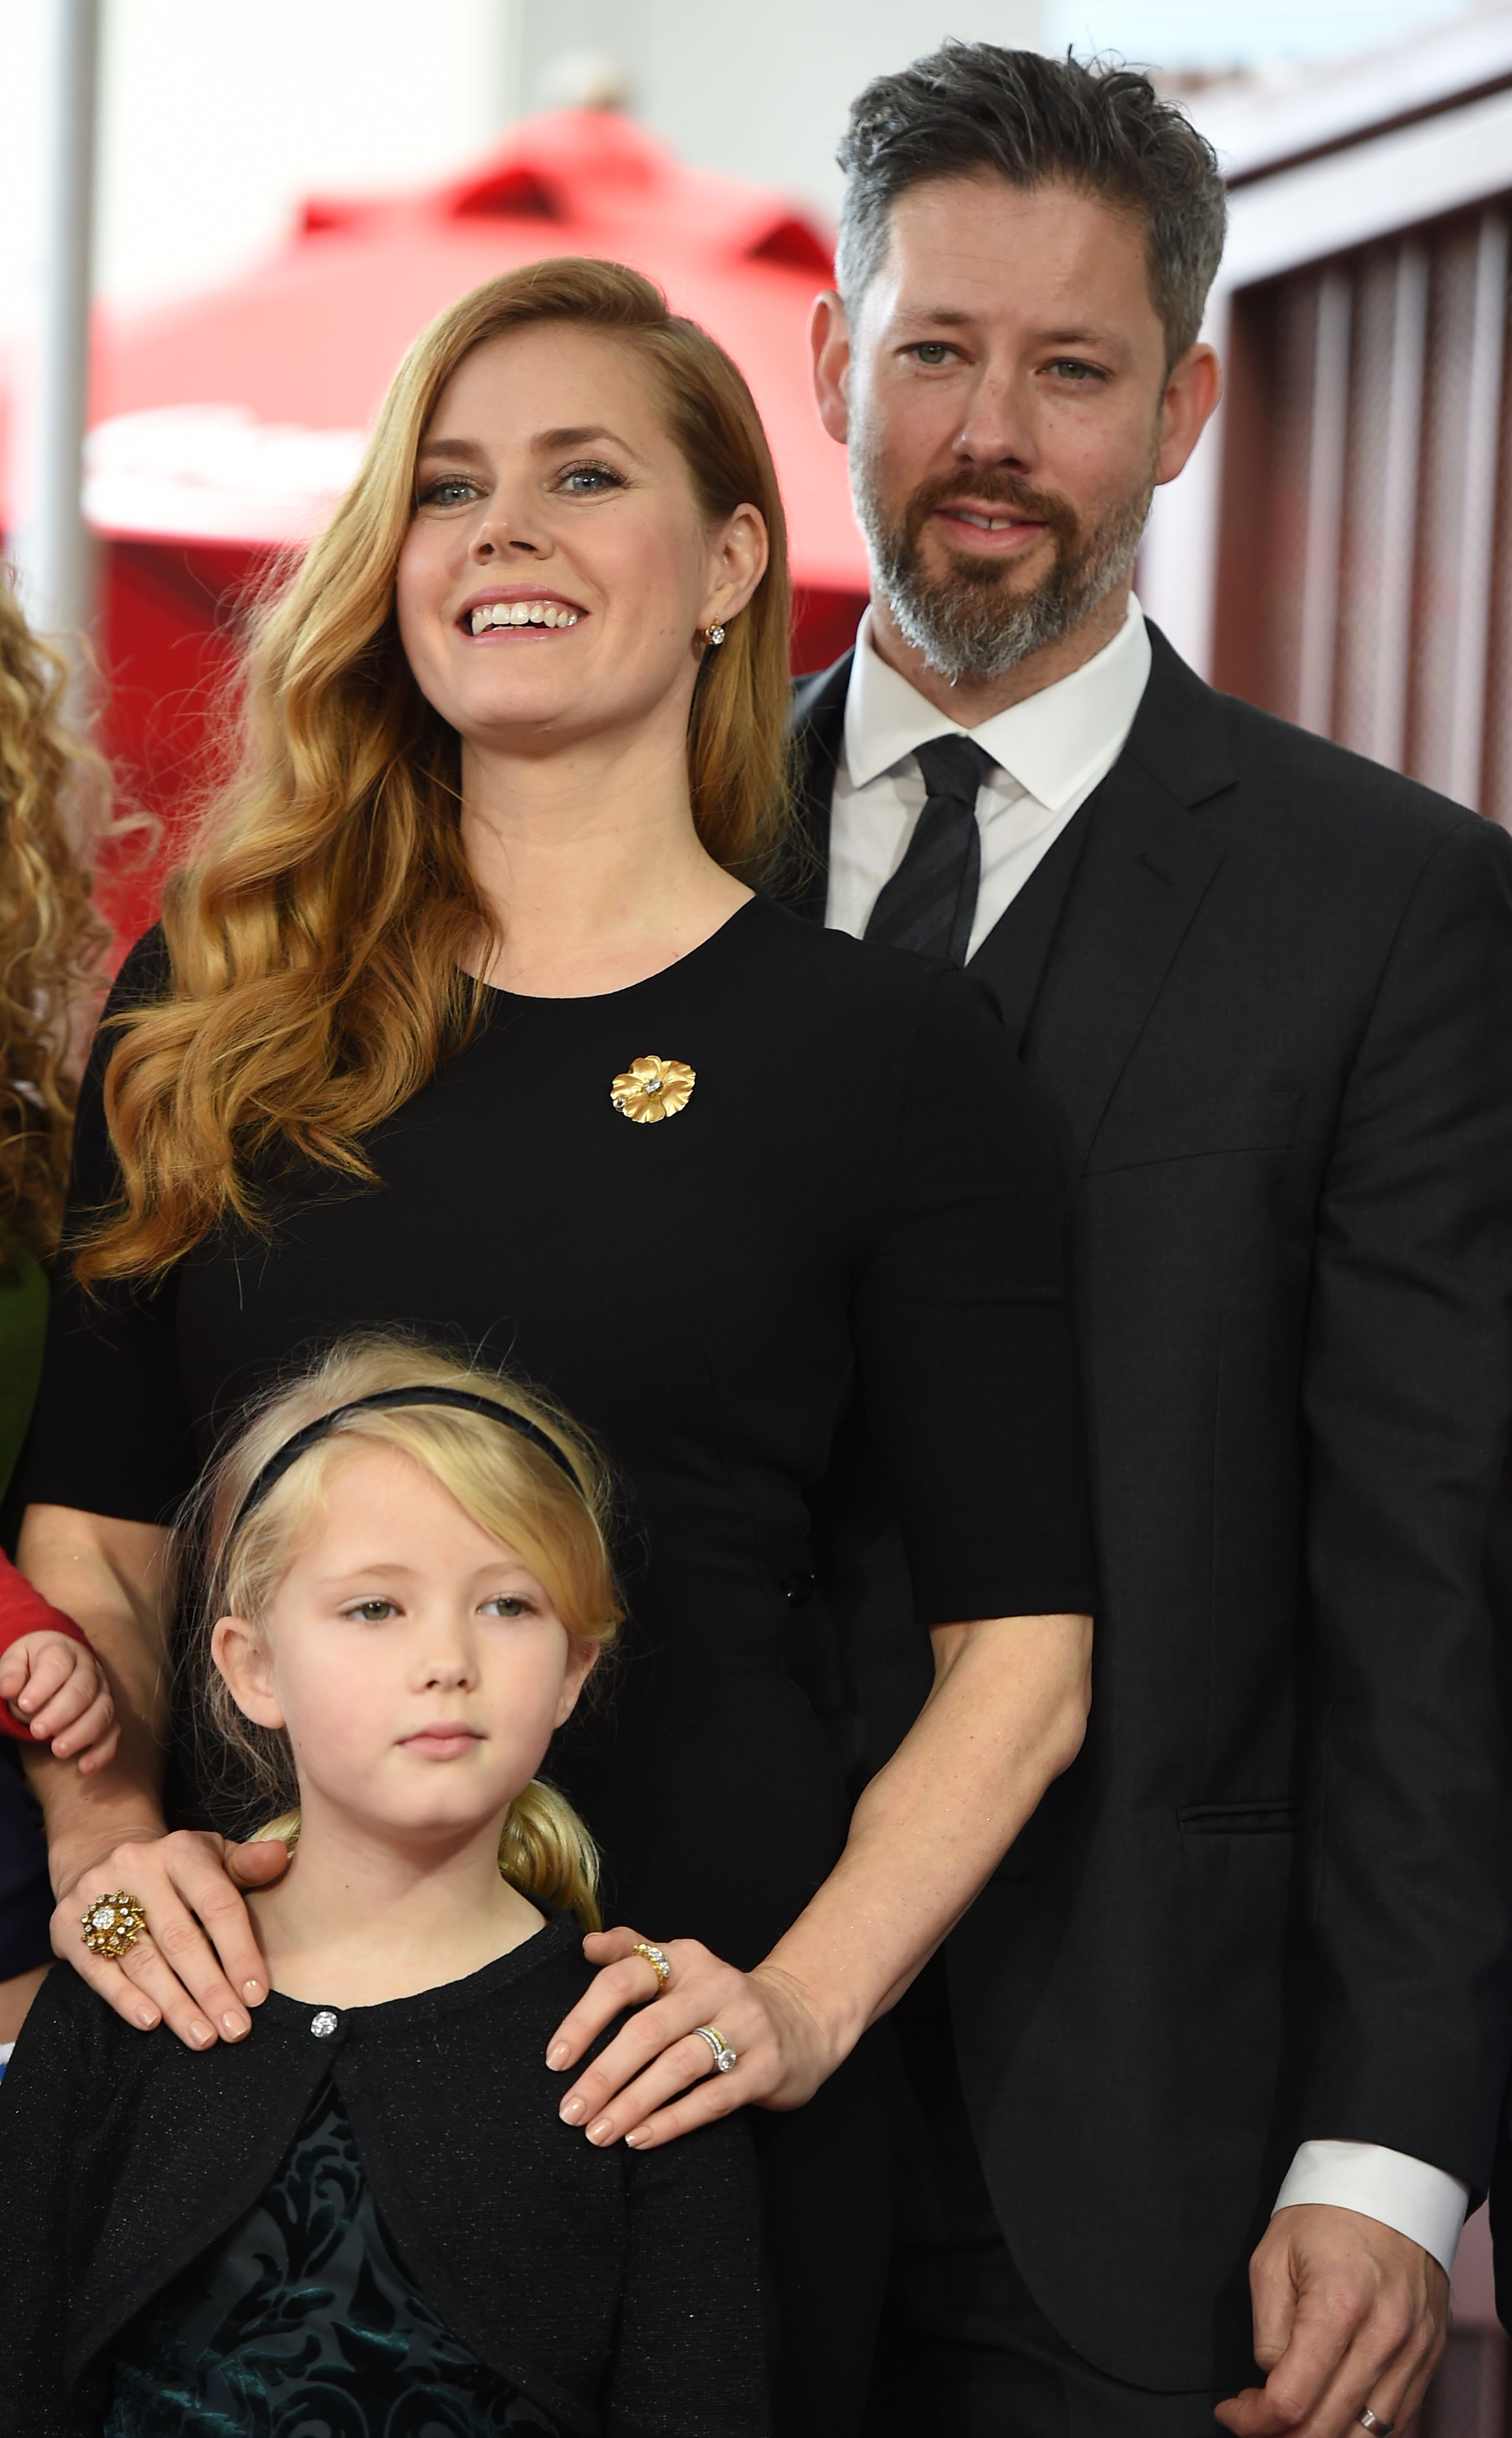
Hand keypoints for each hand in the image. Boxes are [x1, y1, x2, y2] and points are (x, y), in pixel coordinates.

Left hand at [0, 1631, 117, 1767]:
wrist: (56, 1664)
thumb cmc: (32, 1665)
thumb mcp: (16, 1660)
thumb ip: (10, 1672)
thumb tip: (7, 1688)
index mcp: (63, 1651)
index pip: (58, 1665)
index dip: (43, 1686)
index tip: (24, 1705)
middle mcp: (89, 1670)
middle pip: (83, 1689)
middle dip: (61, 1713)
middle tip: (37, 1731)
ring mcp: (102, 1693)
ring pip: (102, 1712)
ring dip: (82, 1733)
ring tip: (58, 1750)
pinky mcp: (107, 1715)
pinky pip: (113, 1733)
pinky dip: (102, 1751)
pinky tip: (85, 1766)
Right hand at [55, 1828, 290, 2048]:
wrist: (101, 1858)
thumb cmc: (175, 1871)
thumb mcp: (212, 1857)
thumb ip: (246, 1865)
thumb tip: (278, 1857)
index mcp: (181, 1850)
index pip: (217, 1904)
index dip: (239, 1951)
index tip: (256, 1994)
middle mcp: (137, 1866)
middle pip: (180, 1939)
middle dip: (211, 1990)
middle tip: (234, 2030)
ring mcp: (97, 1893)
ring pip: (143, 1959)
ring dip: (175, 2004)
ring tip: (202, 2037)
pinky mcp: (67, 1924)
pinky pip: (99, 1968)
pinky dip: (125, 1998)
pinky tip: (151, 2023)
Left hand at [545, 1925, 845, 2150]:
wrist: (802, 2020)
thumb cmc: (719, 2000)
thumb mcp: (682, 1966)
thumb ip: (632, 1952)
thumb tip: (585, 1945)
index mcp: (686, 1959)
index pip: (626, 1977)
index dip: (585, 2018)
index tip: (554, 2060)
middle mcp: (716, 1986)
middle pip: (649, 2029)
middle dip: (603, 2074)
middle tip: (569, 2112)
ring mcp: (746, 2026)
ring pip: (679, 2066)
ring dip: (632, 2103)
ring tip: (597, 2133)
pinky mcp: (767, 2067)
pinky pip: (713, 2099)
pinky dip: (672, 2121)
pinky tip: (640, 2139)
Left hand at [1215, 2204, 1447, 2436]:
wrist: (1390, 2187)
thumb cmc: (1326, 2216)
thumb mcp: (1271, 2257)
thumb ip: (1267, 2329)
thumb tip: (1271, 2379)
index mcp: (1337, 2308)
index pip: (1290, 2400)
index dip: (1252, 2420)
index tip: (1233, 2411)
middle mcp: (1383, 2338)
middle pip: (1327, 2429)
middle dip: (1280, 2434)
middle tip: (1257, 2417)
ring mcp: (1412, 2352)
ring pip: (1365, 2436)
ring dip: (1321, 2436)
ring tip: (1293, 2416)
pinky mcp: (1429, 2358)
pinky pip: (1395, 2419)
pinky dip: (1359, 2427)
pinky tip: (1332, 2408)